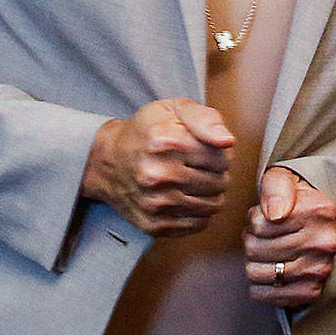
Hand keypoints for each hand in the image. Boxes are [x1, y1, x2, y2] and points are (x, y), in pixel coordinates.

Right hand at [81, 99, 233, 236]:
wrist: (108, 160)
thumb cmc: (147, 132)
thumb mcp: (174, 110)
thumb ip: (205, 119)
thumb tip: (227, 141)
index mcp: (166, 142)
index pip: (222, 157)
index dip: (220, 152)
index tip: (205, 149)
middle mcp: (159, 175)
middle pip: (220, 182)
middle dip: (217, 173)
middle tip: (198, 165)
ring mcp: (155, 203)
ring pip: (214, 205)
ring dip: (211, 193)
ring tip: (194, 180)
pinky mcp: (154, 225)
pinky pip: (199, 224)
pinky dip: (199, 212)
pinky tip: (186, 197)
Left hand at [244, 166, 335, 308]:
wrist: (321, 228)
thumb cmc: (295, 201)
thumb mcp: (284, 180)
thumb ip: (276, 187)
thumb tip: (275, 214)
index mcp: (319, 211)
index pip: (258, 223)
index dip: (254, 219)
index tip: (267, 217)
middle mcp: (324, 243)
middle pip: (254, 248)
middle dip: (251, 240)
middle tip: (264, 236)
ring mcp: (319, 271)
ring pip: (255, 273)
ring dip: (254, 262)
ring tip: (267, 251)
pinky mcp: (311, 293)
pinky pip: (264, 295)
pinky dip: (260, 285)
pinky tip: (271, 270)